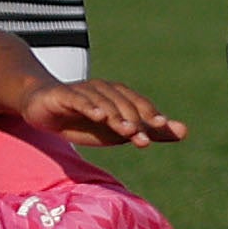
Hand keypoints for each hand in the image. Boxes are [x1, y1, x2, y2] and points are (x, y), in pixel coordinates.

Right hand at [17, 76, 186, 148]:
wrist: (43, 107)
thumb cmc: (85, 119)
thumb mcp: (118, 130)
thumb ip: (149, 131)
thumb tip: (185, 132)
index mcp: (119, 96)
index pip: (138, 105)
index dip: (151, 114)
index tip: (164, 126)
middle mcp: (103, 89)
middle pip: (123, 103)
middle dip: (135, 119)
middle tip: (145, 138)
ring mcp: (83, 91)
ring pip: (103, 102)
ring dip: (116, 116)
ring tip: (127, 131)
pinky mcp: (64, 95)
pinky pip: (78, 99)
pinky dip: (89, 106)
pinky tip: (98, 116)